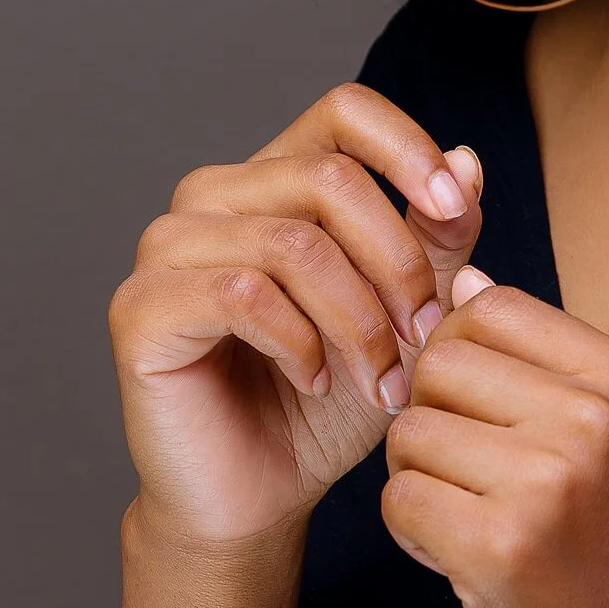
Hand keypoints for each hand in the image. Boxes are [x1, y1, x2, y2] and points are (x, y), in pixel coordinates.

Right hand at [109, 83, 484, 547]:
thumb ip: (436, 234)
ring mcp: (168, 245)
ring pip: (295, 242)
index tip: (455, 211)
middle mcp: (215, 193)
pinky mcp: (141, 306)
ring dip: (359, 318)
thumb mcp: (403, 308)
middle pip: (331, 178)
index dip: (406, 148)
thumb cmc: (329, 399)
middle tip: (427, 332)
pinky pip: (244, 293)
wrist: (259, 497)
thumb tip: (466, 159)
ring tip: (384, 376)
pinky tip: (316, 378)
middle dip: (397, 260)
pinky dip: (300, 342)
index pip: (345, 110)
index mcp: (276, 174)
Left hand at [382, 271, 608, 607]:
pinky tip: (453, 555)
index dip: (460, 351)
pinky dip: (409, 531)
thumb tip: (464, 280)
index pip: (494, 306)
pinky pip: (398, 497)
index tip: (475, 406)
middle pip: (440, 361)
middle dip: (431, 415)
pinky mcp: (500, 546)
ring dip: (417, 476)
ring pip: (410, 430)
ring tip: (466, 514)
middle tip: (465, 471)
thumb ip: (543, 357)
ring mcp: (550, 482)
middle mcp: (596, 419)